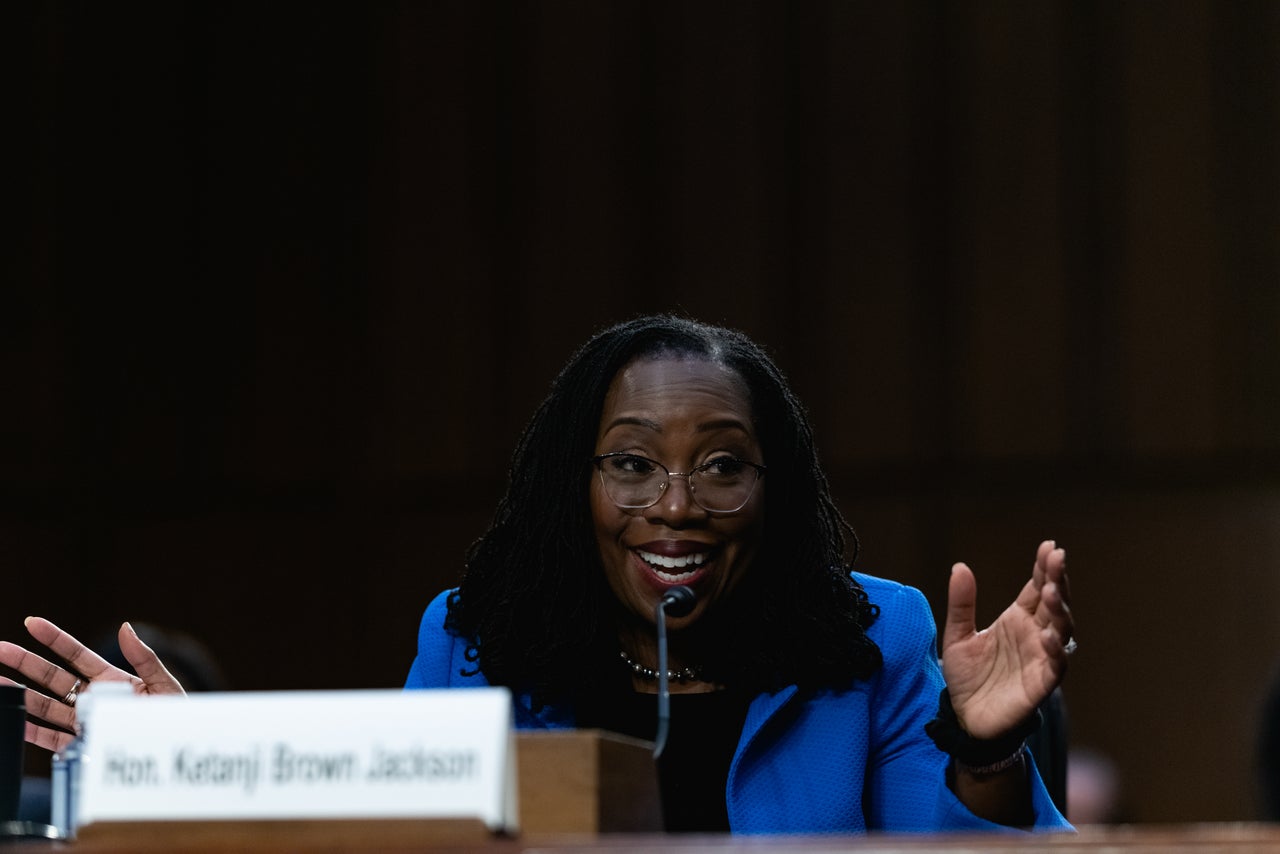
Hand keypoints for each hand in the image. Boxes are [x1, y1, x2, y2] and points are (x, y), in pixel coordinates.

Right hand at [0, 617, 185, 752]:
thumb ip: (144, 658)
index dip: (54, 639)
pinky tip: (14, 721)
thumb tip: (127, 628)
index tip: (32, 623)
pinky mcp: (83, 746)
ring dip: (20, 694)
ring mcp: (85, 721)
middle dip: (24, 662)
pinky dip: (31, 730)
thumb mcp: (163, 683)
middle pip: (52, 677)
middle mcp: (93, 698)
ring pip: (45, 705)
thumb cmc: (174, 714)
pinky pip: (52, 739)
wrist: (180, 747)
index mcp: (111, 679)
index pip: (76, 655)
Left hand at [940, 540, 1072, 740]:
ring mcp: (1040, 657)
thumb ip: (961, 603)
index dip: (1044, 568)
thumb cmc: (967, 676)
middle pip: (1053, 603)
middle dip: (1057, 580)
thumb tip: (961, 566)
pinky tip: (1049, 636)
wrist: (965, 717)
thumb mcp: (957, 635)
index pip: (1036, 588)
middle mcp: (1034, 634)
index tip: (1049, 546)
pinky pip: (1056, 665)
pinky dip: (1055, 650)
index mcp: (1017, 619)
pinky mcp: (1041, 683)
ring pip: (1061, 630)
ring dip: (1059, 611)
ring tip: (1052, 591)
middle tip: (1057, 558)